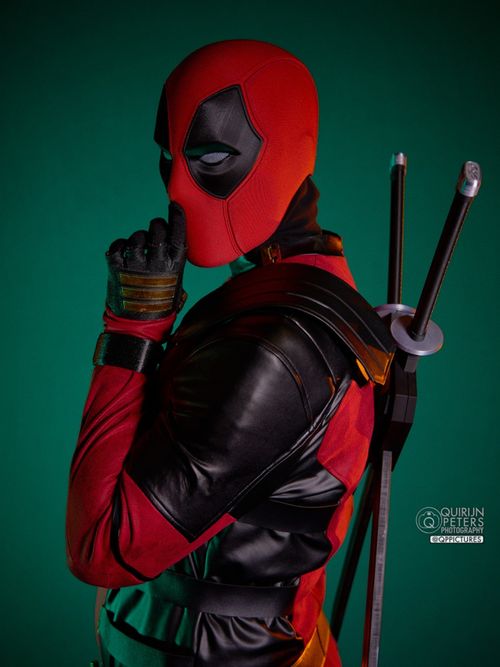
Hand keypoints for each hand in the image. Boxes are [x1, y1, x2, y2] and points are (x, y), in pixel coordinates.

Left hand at [105, 202, 186, 319]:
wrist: (138, 327)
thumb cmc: (160, 306)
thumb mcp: (176, 284)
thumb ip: (173, 262)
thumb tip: (172, 241)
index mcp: (174, 266)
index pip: (178, 233)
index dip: (176, 217)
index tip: (174, 207)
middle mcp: (156, 263)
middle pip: (157, 228)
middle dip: (156, 226)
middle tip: (155, 233)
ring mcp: (135, 265)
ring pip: (137, 236)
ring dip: (137, 239)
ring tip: (138, 252)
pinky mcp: (116, 268)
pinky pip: (117, 246)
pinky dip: (119, 247)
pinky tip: (123, 254)